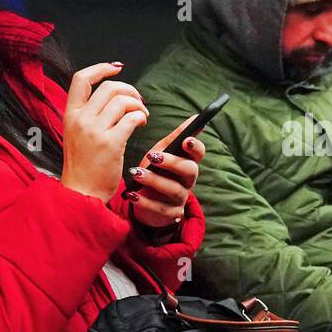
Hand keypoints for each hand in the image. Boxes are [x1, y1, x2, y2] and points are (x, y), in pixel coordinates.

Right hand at [59, 62, 148, 203]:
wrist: (81, 193)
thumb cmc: (83, 165)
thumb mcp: (76, 134)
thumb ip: (88, 114)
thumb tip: (112, 96)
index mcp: (70, 114)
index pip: (81, 79)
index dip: (100, 68)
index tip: (116, 68)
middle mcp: (80, 119)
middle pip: (109, 87)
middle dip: (130, 90)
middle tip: (138, 102)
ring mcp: (94, 131)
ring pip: (123, 101)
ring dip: (138, 105)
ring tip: (142, 117)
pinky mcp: (110, 144)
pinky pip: (132, 118)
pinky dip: (141, 117)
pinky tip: (141, 124)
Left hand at [126, 114, 206, 229]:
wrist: (145, 201)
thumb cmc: (156, 171)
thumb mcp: (163, 152)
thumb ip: (176, 137)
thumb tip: (194, 117)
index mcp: (188, 162)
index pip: (199, 153)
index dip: (195, 147)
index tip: (186, 141)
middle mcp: (188, 180)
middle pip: (189, 170)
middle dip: (172, 162)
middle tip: (152, 156)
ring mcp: (181, 198)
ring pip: (173, 190)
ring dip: (154, 180)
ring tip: (136, 173)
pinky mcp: (171, 214)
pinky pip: (160, 208)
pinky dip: (145, 201)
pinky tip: (132, 195)